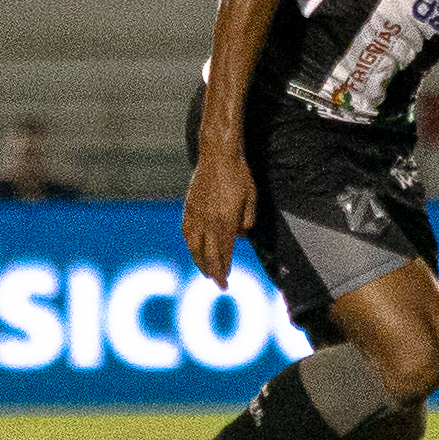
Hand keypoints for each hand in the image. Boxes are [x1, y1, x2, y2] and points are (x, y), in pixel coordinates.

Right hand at [182, 147, 256, 285]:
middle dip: (214, 272)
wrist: (218, 155)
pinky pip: (187, 231)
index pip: (223, 253)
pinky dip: (190, 244)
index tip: (225, 282)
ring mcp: (196, 214)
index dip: (224, 269)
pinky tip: (193, 249)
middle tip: (219, 284)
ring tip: (205, 272)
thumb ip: (247, 220)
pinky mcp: (189, 206)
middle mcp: (209, 221)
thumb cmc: (239, 175)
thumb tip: (240, 237)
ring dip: (200, 261)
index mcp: (225, 221)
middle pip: (209, 254)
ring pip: (195, 246)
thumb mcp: (251, 197)